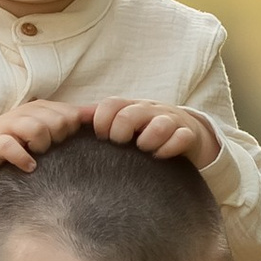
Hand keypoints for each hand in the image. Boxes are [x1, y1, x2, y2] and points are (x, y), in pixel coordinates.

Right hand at [0, 99, 92, 189]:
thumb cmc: (21, 142)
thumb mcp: (48, 128)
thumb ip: (73, 119)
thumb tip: (103, 113)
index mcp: (43, 109)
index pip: (71, 114)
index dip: (74, 131)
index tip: (69, 144)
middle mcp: (27, 113)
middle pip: (58, 121)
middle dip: (59, 138)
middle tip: (50, 150)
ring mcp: (9, 126)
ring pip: (37, 129)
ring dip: (42, 146)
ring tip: (39, 156)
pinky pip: (11, 146)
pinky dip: (22, 157)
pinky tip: (29, 167)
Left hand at [86, 95, 219, 167]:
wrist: (186, 132)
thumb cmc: (146, 131)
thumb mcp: (125, 124)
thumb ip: (103, 122)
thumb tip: (72, 121)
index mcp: (131, 106)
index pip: (110, 105)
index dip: (101, 121)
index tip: (101, 138)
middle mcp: (150, 110)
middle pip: (130, 114)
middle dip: (121, 131)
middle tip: (121, 145)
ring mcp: (171, 120)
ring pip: (160, 124)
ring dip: (148, 140)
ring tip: (144, 150)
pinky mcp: (188, 134)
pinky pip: (182, 137)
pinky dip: (170, 147)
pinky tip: (161, 156)